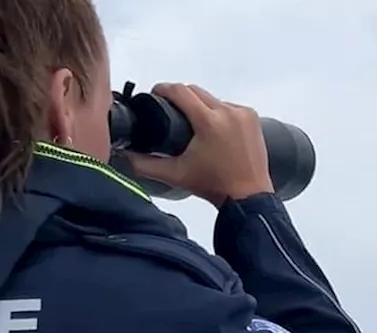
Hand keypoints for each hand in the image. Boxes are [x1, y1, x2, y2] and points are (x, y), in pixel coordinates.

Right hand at [123, 83, 273, 205]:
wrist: (248, 197)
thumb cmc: (214, 186)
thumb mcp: (175, 174)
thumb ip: (145, 164)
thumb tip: (123, 156)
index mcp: (209, 121)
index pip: (180, 91)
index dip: (163, 89)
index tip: (155, 94)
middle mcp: (228, 112)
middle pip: (196, 91)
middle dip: (181, 97)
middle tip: (170, 110)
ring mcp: (243, 114)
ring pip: (213, 99)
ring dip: (201, 106)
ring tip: (191, 123)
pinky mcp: (252, 119)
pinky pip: (230, 107)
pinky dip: (219, 113)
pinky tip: (213, 128)